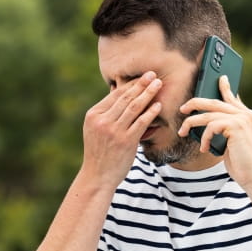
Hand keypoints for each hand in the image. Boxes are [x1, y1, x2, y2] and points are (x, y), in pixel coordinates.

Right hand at [82, 71, 162, 186]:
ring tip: (158, 84)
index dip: (130, 85)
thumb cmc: (99, 152)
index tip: (142, 77)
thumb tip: (118, 92)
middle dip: (141, 84)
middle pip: (125, 98)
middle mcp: (102, 121)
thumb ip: (106, 113)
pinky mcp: (126, 141)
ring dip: (148, 94)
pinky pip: (141, 122)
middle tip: (153, 74)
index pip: (115, 95)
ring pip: (134, 107)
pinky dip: (150, 112)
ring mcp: (114, 131)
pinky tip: (158, 105)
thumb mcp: (94, 129)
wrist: (97, 176)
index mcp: (93, 115)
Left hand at [177, 75, 251, 190]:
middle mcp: (248, 115)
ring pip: (209, 114)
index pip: (234, 99)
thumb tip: (211, 123)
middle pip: (216, 102)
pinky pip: (211, 126)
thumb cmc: (243, 163)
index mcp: (250, 117)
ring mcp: (243, 119)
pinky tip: (205, 148)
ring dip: (191, 123)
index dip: (225, 88)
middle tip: (183, 108)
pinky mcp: (236, 126)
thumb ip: (228, 130)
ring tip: (182, 131)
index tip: (220, 79)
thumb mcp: (234, 143)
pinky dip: (204, 138)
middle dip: (196, 103)